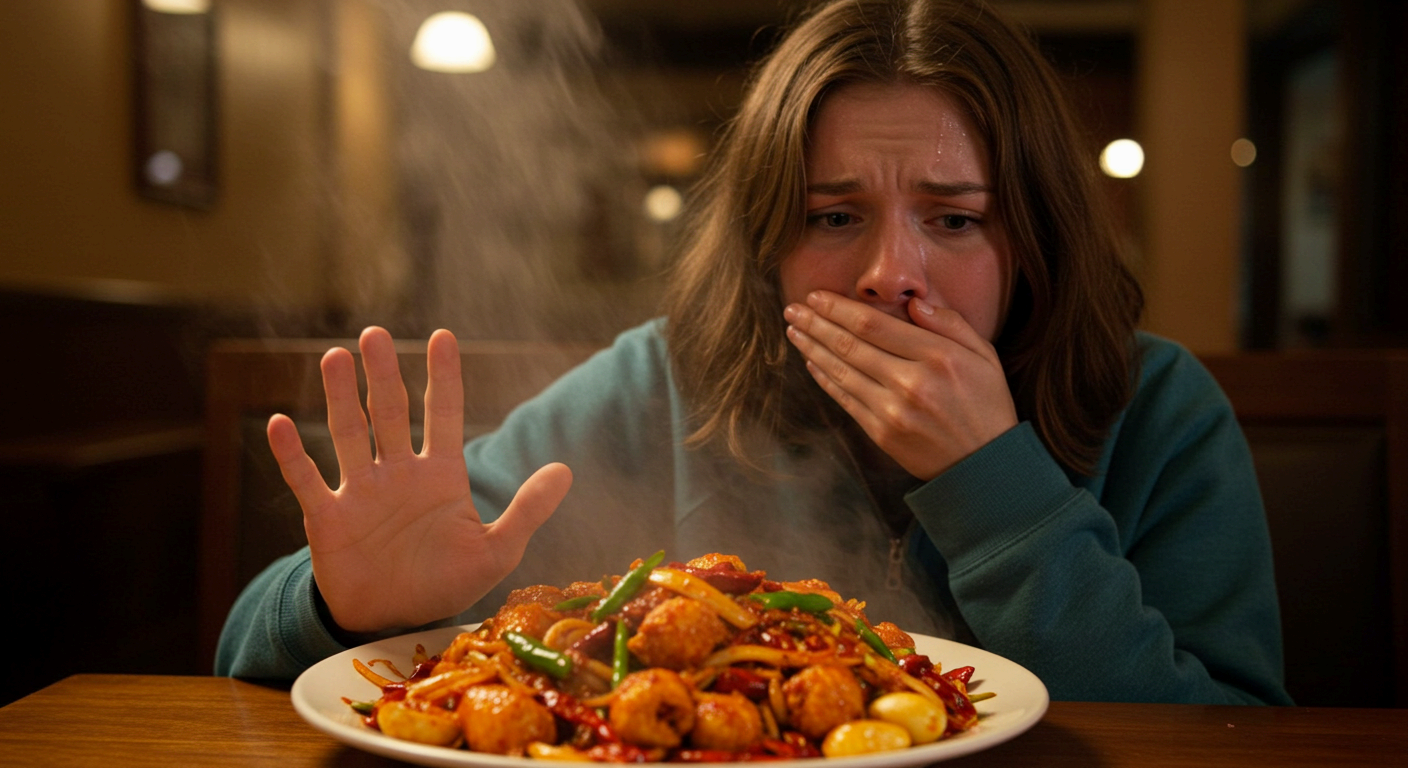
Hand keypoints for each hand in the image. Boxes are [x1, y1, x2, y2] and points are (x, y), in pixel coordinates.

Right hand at [266, 326, 572, 632]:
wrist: (397, 622)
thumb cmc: (445, 582)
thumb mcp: (497, 551)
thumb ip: (528, 510)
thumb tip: (566, 470)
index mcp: (440, 475)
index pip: (443, 414)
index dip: (443, 376)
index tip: (442, 336)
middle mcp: (398, 473)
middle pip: (389, 412)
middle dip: (383, 374)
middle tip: (374, 334)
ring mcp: (360, 492)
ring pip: (348, 433)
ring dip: (339, 397)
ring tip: (334, 356)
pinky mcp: (327, 519)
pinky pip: (306, 480)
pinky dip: (292, 454)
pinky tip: (279, 422)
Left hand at [783, 291, 1016, 479]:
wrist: (985, 464)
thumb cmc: (986, 404)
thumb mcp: (984, 355)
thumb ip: (951, 323)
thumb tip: (914, 303)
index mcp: (938, 357)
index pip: (874, 325)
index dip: (838, 309)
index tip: (816, 297)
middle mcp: (911, 382)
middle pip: (850, 345)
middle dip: (816, 324)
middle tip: (792, 309)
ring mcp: (893, 411)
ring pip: (842, 371)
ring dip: (812, 349)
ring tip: (794, 331)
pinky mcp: (881, 433)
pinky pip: (845, 400)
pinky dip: (825, 379)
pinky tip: (811, 362)